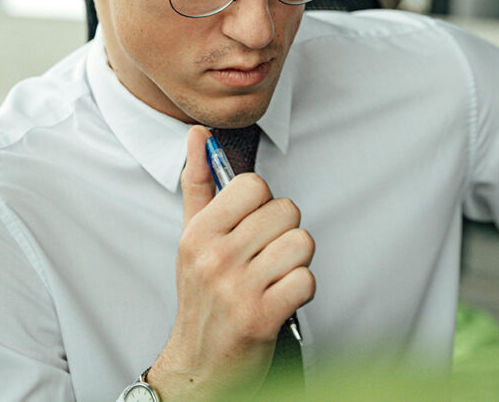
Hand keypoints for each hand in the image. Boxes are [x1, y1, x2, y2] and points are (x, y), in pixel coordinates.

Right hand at [147, 126, 315, 400]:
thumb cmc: (201, 295)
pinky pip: (308, 280)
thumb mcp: (190, 237)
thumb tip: (198, 134)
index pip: (255, 185)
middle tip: (265, 256)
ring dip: (297, 262)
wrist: (198, 363)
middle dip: (284, 233)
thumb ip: (198, 182)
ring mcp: (238, 288)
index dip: (263, 204)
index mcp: (199, 232)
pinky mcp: (262, 317)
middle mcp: (216, 257)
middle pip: (287, 211)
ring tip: (274, 276)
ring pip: (302, 242)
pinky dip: (301, 290)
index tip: (252, 226)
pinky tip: (281, 298)